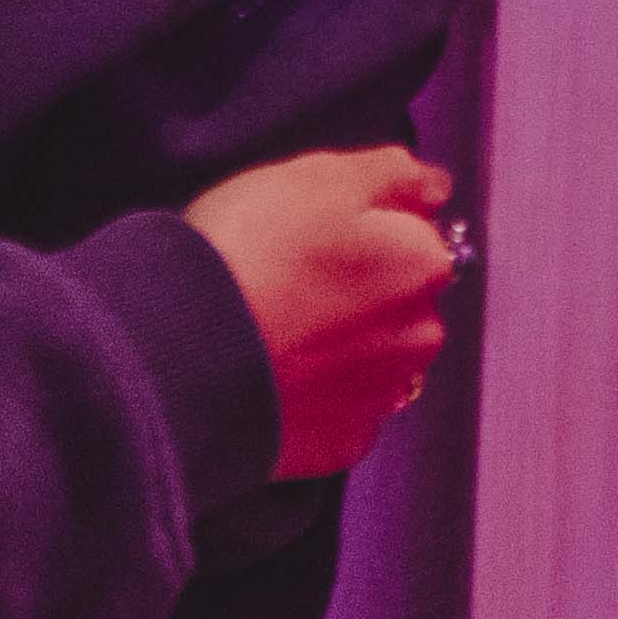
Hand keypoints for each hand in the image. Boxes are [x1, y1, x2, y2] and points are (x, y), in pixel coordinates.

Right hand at [185, 145, 458, 477]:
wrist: (183, 357)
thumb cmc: (251, 255)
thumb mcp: (320, 177)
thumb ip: (392, 173)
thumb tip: (434, 185)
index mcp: (422, 264)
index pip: (418, 234)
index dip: (366, 226)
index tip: (318, 230)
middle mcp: (419, 335)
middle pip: (399, 300)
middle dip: (360, 289)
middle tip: (289, 276)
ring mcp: (380, 396)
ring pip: (371, 356)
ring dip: (340, 343)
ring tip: (275, 328)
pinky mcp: (339, 444)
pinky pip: (337, 409)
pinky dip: (314, 393)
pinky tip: (274, 373)